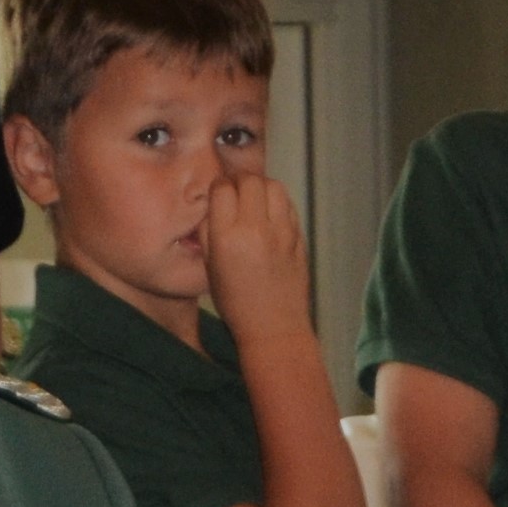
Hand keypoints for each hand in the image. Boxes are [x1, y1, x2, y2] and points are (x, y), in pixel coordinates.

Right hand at [200, 172, 315, 344]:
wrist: (273, 326)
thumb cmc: (236, 303)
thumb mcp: (210, 267)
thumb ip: (209, 232)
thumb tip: (212, 206)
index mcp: (228, 237)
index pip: (222, 189)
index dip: (218, 186)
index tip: (217, 191)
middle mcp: (256, 229)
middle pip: (249, 180)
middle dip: (239, 180)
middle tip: (234, 189)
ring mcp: (281, 231)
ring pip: (273, 185)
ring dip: (260, 186)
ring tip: (253, 197)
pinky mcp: (298, 236)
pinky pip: (287, 204)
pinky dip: (277, 201)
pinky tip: (269, 213)